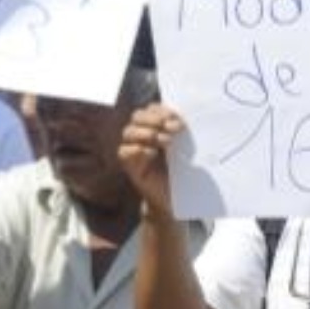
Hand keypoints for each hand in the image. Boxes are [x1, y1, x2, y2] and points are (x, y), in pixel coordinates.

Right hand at [119, 103, 184, 220]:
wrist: (176, 199)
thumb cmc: (183, 172)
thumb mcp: (186, 149)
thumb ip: (183, 133)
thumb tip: (185, 119)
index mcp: (157, 127)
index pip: (151, 109)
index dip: (161, 110)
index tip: (176, 119)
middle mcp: (143, 136)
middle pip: (137, 116)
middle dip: (153, 119)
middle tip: (172, 129)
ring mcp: (135, 150)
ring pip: (128, 131)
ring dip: (147, 133)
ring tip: (166, 142)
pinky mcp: (130, 166)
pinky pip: (123, 151)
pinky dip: (137, 149)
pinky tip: (152, 153)